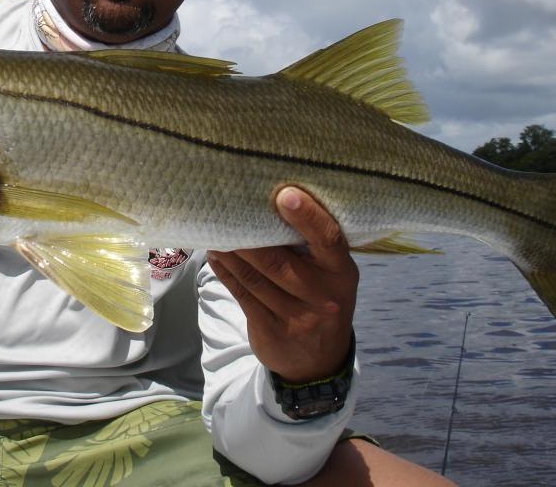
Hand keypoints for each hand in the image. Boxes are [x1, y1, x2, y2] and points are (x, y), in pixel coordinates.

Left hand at [207, 186, 357, 383]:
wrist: (319, 360)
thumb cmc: (322, 298)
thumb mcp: (330, 274)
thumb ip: (312, 247)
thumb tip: (274, 202)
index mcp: (341, 272)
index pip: (328, 239)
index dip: (307, 216)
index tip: (285, 194)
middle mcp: (322, 295)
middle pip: (277, 261)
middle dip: (248, 237)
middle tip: (226, 211)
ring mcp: (297, 317)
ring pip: (254, 278)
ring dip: (230, 253)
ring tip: (214, 231)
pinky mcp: (271, 330)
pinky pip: (243, 295)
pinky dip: (226, 273)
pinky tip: (215, 257)